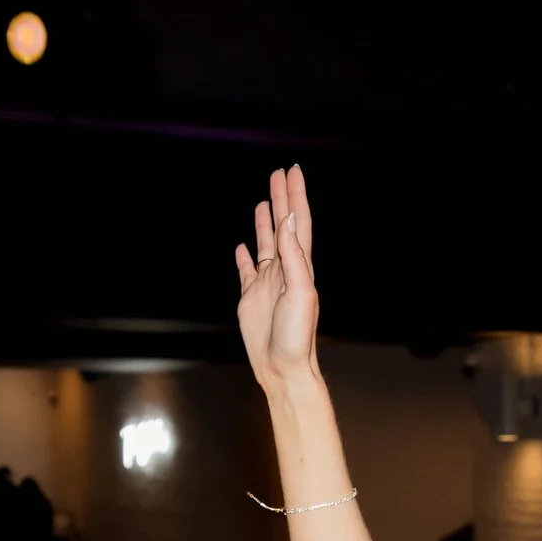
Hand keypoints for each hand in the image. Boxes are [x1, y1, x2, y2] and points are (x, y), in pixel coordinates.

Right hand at [233, 165, 322, 393]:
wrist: (283, 368)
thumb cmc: (296, 336)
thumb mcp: (299, 292)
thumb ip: (294, 256)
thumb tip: (289, 220)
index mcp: (299, 266)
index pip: (297, 222)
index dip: (295, 196)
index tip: (292, 172)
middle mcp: (285, 270)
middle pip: (282, 226)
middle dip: (281, 199)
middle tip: (277, 174)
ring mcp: (267, 284)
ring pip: (266, 244)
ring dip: (265, 221)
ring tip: (263, 200)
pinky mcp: (251, 298)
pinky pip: (247, 270)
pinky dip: (244, 256)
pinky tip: (242, 246)